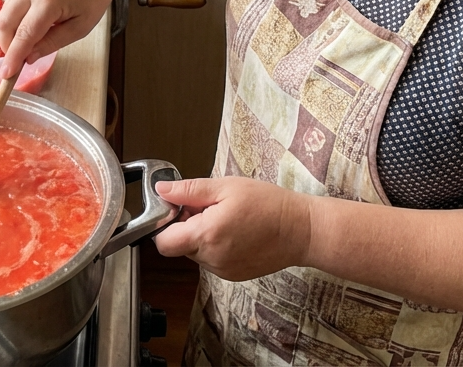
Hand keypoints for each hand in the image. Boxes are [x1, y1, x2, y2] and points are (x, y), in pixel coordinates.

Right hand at [0, 0, 116, 79]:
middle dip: (8, 46)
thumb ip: (52, 43)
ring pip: (3, 15)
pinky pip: (9, 7)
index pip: (25, 34)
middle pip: (5, 24)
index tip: (7, 74)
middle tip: (20, 59)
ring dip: (10, 34)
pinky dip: (14, 21)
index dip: (13, 57)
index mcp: (49, 0)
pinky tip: (30, 25)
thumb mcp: (80, 28)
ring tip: (29, 42)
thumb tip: (28, 58)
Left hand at [153, 177, 313, 281]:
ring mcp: (222, 271)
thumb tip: (161, 190)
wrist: (301, 230)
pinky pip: (212, 261)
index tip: (180, 209)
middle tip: (211, 209)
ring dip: (203, 237)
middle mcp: (212, 258)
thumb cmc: (268, 205)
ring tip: (228, 220)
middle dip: (188, 227)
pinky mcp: (232, 276)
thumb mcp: (226, 187)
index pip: (163, 242)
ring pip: (196, 254)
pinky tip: (236, 233)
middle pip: (179, 246)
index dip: (166, 224)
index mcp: (207, 235)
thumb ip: (189, 191)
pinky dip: (216, 247)